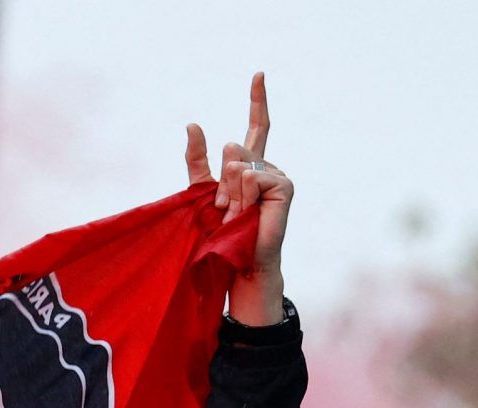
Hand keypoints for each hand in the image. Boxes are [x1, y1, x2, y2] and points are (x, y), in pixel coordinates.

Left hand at [183, 73, 290, 324]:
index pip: (256, 126)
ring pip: (240, 167)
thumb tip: (193, 123)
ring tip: (236, 217)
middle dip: (221, 184)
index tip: (258, 74)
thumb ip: (197, 161)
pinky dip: (244, 196)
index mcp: (249, 166)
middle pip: (236, 152)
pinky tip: (249, 212)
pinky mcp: (284, 187)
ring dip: (230, 195)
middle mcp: (266, 168)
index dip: (257, 100)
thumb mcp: (201, 194)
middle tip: (224, 211)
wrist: (236, 264)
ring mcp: (277, 176)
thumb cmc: (220, 236)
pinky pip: (254, 177)